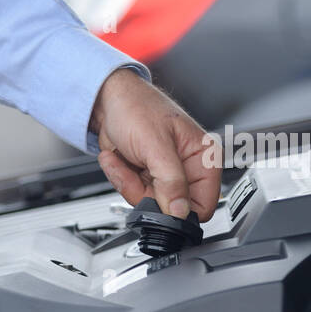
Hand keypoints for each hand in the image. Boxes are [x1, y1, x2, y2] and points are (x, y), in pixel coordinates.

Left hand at [88, 67, 221, 220]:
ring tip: (123, 158)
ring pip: (151, 202)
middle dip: (145, 191)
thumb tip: (180, 212)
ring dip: (128, 183)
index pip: (204, 204)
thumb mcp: (155, 144)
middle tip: (134, 169)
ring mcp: (166, 173)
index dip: (180, 210)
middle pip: (173, 207)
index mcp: (204, 156)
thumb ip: (171, 181)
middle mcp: (189, 167)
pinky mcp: (147, 176)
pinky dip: (121, 179)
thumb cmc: (135, 106)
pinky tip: (118, 159)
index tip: (158, 200)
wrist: (106, 99)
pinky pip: (135, 194)